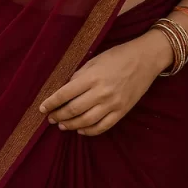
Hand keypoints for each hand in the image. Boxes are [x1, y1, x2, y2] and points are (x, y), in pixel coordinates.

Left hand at [39, 29, 172, 136]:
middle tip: (50, 118)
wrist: (144, 59)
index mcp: (92, 77)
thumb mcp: (94, 61)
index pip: (65, 94)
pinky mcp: (122, 111)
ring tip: (62, 125)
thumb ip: (79, 76)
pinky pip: (102, 126)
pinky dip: (89, 131)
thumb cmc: (117, 56)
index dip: (51, 102)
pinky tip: (81, 130)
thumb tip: (65, 90)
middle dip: (59, 116)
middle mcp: (102, 92)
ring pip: (86, 121)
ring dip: (71, 125)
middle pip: (73, 110)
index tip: (42, 108)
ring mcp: (113, 104)